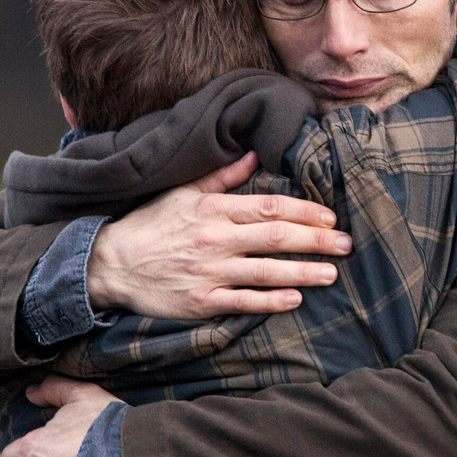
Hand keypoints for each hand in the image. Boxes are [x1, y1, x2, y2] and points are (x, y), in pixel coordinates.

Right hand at [86, 152, 351, 318]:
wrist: (110, 264)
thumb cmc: (151, 225)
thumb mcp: (182, 192)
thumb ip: (221, 176)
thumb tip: (253, 154)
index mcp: (213, 209)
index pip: (269, 207)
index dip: (304, 212)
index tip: (330, 217)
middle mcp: (215, 239)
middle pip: (276, 238)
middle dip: (316, 241)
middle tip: (347, 245)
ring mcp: (209, 272)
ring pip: (266, 271)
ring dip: (303, 272)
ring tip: (331, 274)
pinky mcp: (201, 301)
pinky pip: (244, 302)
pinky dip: (272, 301)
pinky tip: (296, 299)